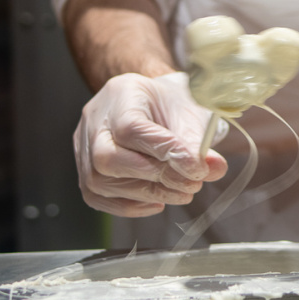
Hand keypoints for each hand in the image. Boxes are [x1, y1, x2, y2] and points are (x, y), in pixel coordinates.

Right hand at [73, 72, 227, 216]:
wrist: (153, 104)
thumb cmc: (170, 105)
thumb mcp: (190, 113)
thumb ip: (200, 143)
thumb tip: (215, 169)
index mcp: (122, 94)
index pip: (132, 128)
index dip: (165, 152)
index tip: (197, 168)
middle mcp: (95, 120)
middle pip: (108, 158)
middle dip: (155, 177)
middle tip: (192, 183)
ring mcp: (84, 146)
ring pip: (100, 182)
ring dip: (147, 193)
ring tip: (182, 192)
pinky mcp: (85, 170)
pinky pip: (97, 197)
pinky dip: (130, 205)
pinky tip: (158, 201)